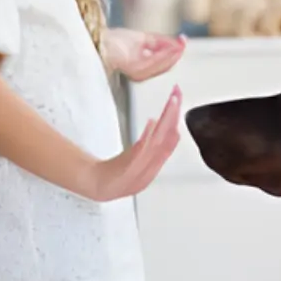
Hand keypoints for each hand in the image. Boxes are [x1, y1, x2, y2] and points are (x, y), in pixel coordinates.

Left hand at [80, 85, 181, 201]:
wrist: (103, 185)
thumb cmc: (120, 173)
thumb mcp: (139, 155)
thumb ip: (149, 140)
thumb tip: (155, 122)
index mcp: (156, 156)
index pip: (172, 132)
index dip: (176, 114)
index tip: (178, 97)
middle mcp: (153, 158)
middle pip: (169, 132)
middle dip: (174, 112)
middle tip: (177, 94)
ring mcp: (143, 162)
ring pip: (160, 138)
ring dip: (166, 120)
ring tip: (171, 103)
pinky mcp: (131, 166)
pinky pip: (142, 149)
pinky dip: (148, 136)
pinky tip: (152, 124)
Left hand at [104, 29, 185, 82]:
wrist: (98, 40)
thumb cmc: (113, 40)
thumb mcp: (142, 38)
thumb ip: (159, 42)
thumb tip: (175, 43)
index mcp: (143, 68)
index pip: (163, 62)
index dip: (174, 52)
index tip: (183, 41)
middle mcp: (141, 73)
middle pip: (165, 65)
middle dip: (176, 53)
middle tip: (183, 42)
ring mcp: (138, 73)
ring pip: (161, 65)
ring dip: (172, 54)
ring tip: (179, 44)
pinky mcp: (135, 69)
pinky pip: (154, 62)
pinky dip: (164, 54)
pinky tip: (170, 47)